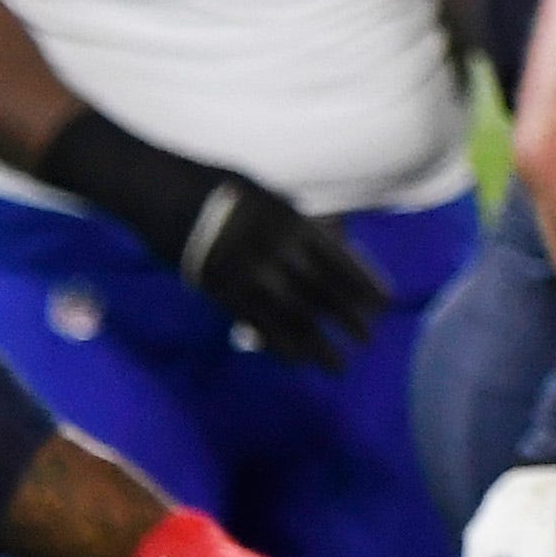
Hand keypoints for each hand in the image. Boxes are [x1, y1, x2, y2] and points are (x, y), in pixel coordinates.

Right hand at [180, 176, 389, 373]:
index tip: (385, 305)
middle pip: (324, 294)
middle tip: (367, 339)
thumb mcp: (274, 197)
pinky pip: (261, 328)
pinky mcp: (227, 296)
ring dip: (320, 347)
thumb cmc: (225, 190)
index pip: (341, 262)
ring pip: (296, 319)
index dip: (365, 286)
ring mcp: (253, 278)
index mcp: (295, 224)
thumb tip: (338, 241)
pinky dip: (282, 348)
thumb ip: (304, 223)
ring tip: (339, 366)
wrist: (170, 198)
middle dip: (349, 320)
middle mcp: (280, 253)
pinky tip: (298, 361)